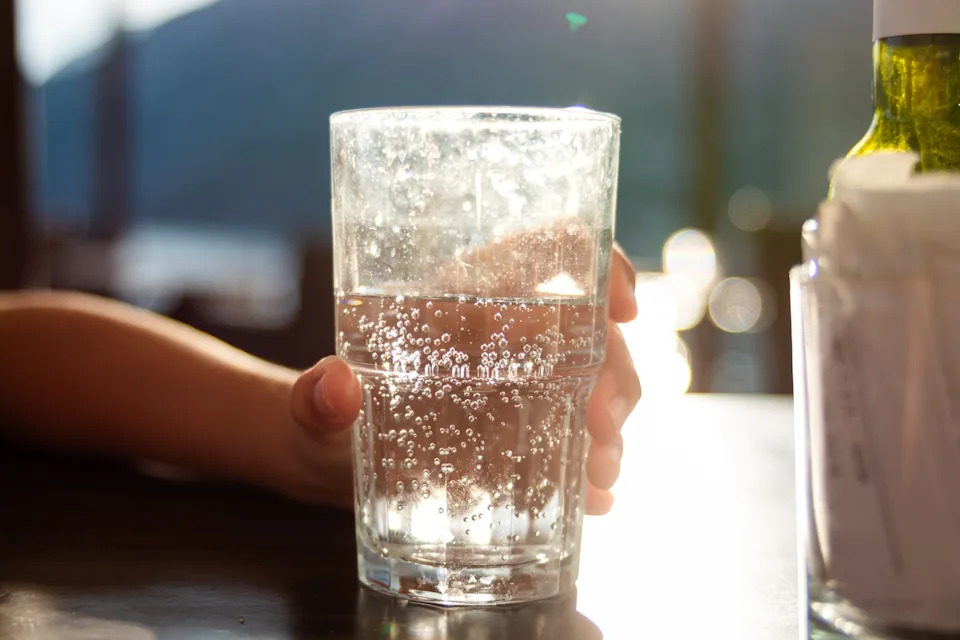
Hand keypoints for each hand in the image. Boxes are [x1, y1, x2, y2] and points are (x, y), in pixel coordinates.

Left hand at [279, 245, 639, 515]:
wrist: (329, 462)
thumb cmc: (321, 416)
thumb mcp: (313, 410)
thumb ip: (315, 397)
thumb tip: (335, 385)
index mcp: (466, 295)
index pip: (555, 250)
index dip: (603, 266)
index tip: (622, 309)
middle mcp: (506, 330)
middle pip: (593, 326)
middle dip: (615, 373)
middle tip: (601, 428)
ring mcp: (522, 382)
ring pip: (601, 381)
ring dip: (612, 425)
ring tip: (598, 474)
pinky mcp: (524, 431)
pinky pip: (579, 437)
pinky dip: (595, 466)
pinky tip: (596, 499)